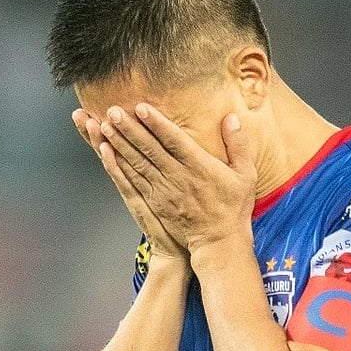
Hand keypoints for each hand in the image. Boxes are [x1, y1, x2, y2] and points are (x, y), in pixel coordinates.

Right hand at [72, 108, 187, 261]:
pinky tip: (106, 150)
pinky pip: (124, 180)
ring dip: (100, 142)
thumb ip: (168, 167)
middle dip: (92, 130)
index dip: (104, 128)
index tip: (90, 108)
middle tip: (77, 112)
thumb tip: (173, 142)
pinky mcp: (138, 202)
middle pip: (108, 149)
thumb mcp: (171, 189)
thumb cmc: (178, 219)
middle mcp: (130, 180)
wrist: (174, 250)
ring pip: (113, 161)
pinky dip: (114, 165)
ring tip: (90, 121)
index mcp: (137, 175)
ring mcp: (132, 191)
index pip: (117, 146)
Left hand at [97, 103, 256, 254]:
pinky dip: (118, 166)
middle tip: (113, 111)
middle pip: (149, 149)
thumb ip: (238, 144)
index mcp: (199, 167)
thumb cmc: (233, 207)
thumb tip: (231, 117)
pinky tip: (107, 153)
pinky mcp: (154, 202)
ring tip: (104, 126)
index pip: (173, 140)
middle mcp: (177, 177)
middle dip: (129, 129)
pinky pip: (133, 181)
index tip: (141, 108)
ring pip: (137, 163)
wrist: (218, 243)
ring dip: (120, 144)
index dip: (156, 123)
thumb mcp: (246, 174)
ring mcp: (163, 191)